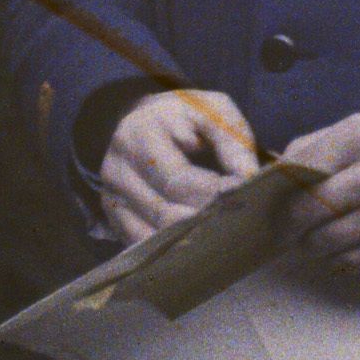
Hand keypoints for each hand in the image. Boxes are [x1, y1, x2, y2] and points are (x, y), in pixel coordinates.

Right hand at [98, 89, 257, 245]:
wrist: (143, 120)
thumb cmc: (184, 117)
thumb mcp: (211, 110)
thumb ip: (232, 139)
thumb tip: (249, 176)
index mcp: (142, 134)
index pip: (178, 179)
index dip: (215, 193)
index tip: (246, 197)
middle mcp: (117, 168)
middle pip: (165, 214)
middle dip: (207, 221)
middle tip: (240, 223)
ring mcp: (111, 197)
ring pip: (153, 236)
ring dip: (191, 240)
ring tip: (224, 236)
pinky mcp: (113, 217)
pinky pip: (141, 244)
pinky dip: (171, 249)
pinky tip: (197, 244)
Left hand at [277, 112, 359, 281]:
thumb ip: (323, 141)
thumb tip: (280, 165)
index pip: (300, 170)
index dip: (278, 187)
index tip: (270, 196)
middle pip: (305, 214)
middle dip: (287, 222)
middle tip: (283, 225)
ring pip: (322, 246)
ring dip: (312, 242)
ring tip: (319, 231)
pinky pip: (348, 265)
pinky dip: (340, 256)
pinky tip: (350, 240)